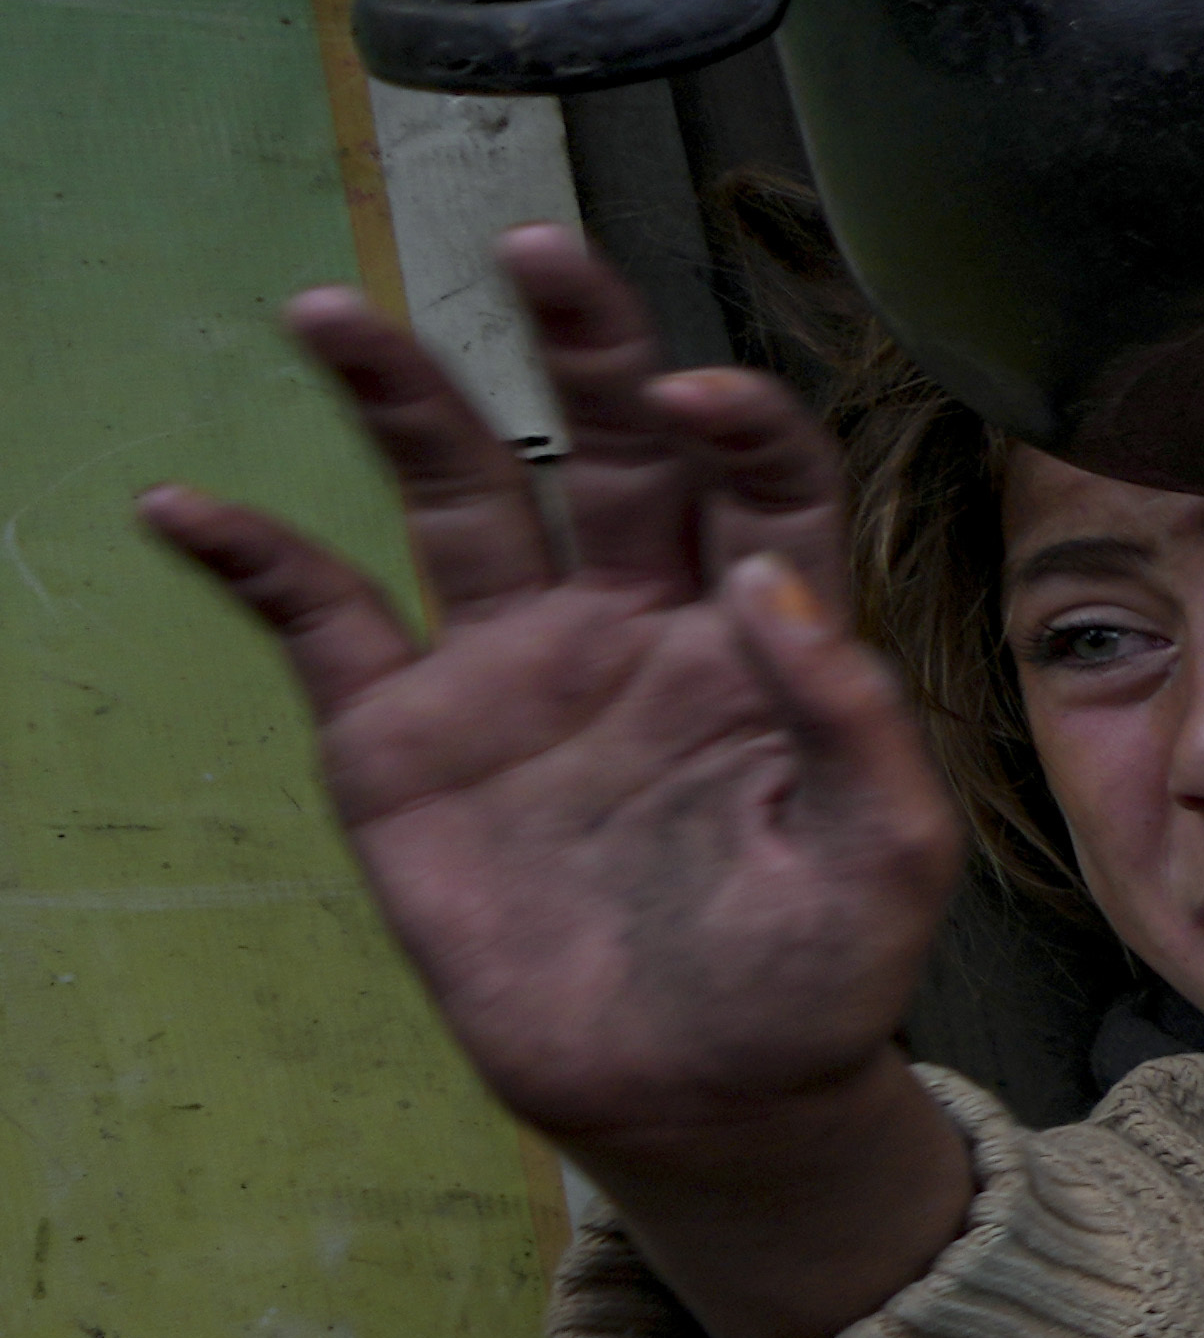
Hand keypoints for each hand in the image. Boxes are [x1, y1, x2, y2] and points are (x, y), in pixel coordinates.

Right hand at [144, 226, 958, 1187]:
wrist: (699, 1091)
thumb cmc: (813, 976)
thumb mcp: (881, 860)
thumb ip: (850, 721)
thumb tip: (773, 587)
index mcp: (763, 635)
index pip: (758, 484)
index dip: (737, 423)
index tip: (699, 394)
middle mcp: (635, 616)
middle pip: (607, 442)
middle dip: (577, 340)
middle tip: (534, 246)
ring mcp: (514, 664)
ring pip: (456, 493)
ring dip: (400, 398)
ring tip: (330, 311)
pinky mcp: (409, 732)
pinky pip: (321, 619)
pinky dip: (254, 558)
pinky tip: (187, 506)